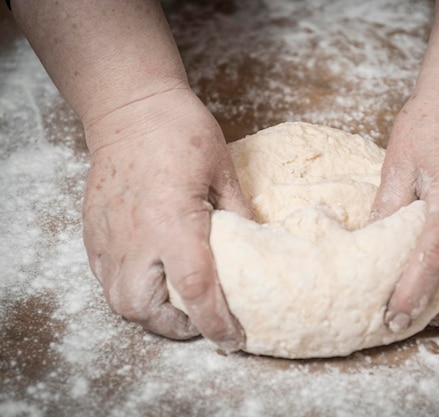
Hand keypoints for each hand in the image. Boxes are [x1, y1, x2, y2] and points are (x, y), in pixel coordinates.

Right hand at [82, 89, 251, 348]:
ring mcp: (109, 235)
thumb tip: (255, 248)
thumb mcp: (223, 172)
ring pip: (119, 301)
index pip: (195, 289)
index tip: (232, 338)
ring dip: (151, 313)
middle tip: (202, 319)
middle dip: (176, 327)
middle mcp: (135, 237)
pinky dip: (129, 291)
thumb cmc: (181, 132)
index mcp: (173, 222)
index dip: (215, 322)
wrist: (131, 108)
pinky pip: (105, 279)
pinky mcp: (94, 231)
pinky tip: (150, 279)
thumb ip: (238, 216)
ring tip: (176, 304)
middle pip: (145, 309)